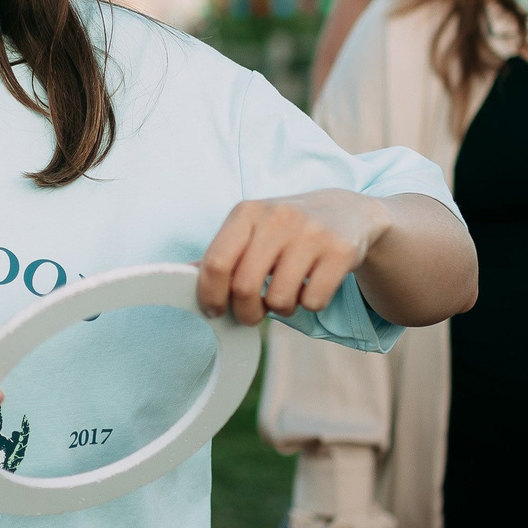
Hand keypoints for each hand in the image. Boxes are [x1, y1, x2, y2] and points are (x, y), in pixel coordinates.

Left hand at [198, 190, 393, 325]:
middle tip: (252, 315)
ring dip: (280, 309)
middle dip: (245, 312)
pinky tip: (312, 285)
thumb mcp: (252, 230)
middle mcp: (278, 217)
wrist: (347, 212)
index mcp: (247, 213)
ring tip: (286, 294)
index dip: (210, 295)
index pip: (216, 263)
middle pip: (244, 287)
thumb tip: (180, 278)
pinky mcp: (341, 250)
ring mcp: (312, 232)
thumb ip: (221, 255)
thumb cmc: (287, 230)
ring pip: (279, 299)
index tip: (215, 310)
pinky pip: (312, 301)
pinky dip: (310, 304)